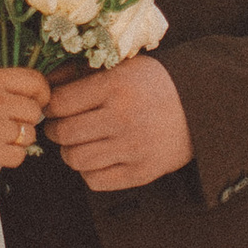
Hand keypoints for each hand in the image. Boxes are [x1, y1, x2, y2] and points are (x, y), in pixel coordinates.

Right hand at [0, 66, 55, 178]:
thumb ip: (0, 87)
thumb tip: (33, 95)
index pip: (35, 81)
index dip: (41, 94)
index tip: (37, 101)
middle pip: (34, 111)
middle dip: (26, 120)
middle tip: (8, 124)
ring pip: (29, 135)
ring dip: (18, 140)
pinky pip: (19, 155)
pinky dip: (9, 157)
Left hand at [45, 54, 193, 191]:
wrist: (202, 106)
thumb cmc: (155, 84)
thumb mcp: (122, 66)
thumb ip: (81, 74)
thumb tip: (45, 86)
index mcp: (116, 86)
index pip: (60, 103)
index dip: (51, 106)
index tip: (55, 106)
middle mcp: (123, 117)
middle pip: (64, 133)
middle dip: (56, 130)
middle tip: (63, 126)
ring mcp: (133, 148)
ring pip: (75, 159)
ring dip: (71, 152)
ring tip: (80, 143)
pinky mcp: (142, 172)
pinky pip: (95, 181)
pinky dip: (89, 172)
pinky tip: (98, 158)